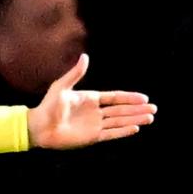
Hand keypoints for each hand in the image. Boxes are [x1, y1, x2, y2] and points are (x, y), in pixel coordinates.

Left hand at [25, 54, 154, 149]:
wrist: (38, 126)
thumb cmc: (48, 106)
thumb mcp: (61, 87)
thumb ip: (75, 73)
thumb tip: (85, 56)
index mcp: (90, 99)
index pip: (115, 98)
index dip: (129, 98)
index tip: (144, 98)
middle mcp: (95, 112)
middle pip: (121, 110)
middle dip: (137, 109)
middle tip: (153, 109)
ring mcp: (94, 125)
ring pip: (119, 121)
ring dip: (134, 119)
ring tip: (150, 118)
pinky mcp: (91, 137)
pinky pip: (110, 133)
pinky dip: (122, 131)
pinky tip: (135, 128)